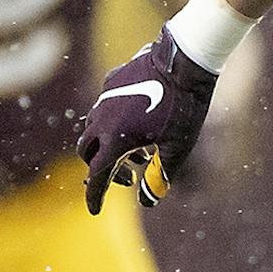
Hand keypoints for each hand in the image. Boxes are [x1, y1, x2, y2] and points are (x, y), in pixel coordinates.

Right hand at [78, 28, 217, 213]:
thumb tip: (148, 200)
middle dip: (103, 169)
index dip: (95, 195)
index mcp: (115, 140)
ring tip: (142, 152)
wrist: (183, 61)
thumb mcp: (177, 148)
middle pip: (89, 153)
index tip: (95, 210)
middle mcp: (102, 119)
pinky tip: (140, 121)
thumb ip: (160, 175)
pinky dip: (116, 122)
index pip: (97, 175)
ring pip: (95, 128)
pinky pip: (105, 105)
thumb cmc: (183, 107)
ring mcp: (105, 97)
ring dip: (110, 145)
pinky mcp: (112, 80)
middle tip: (130, 178)